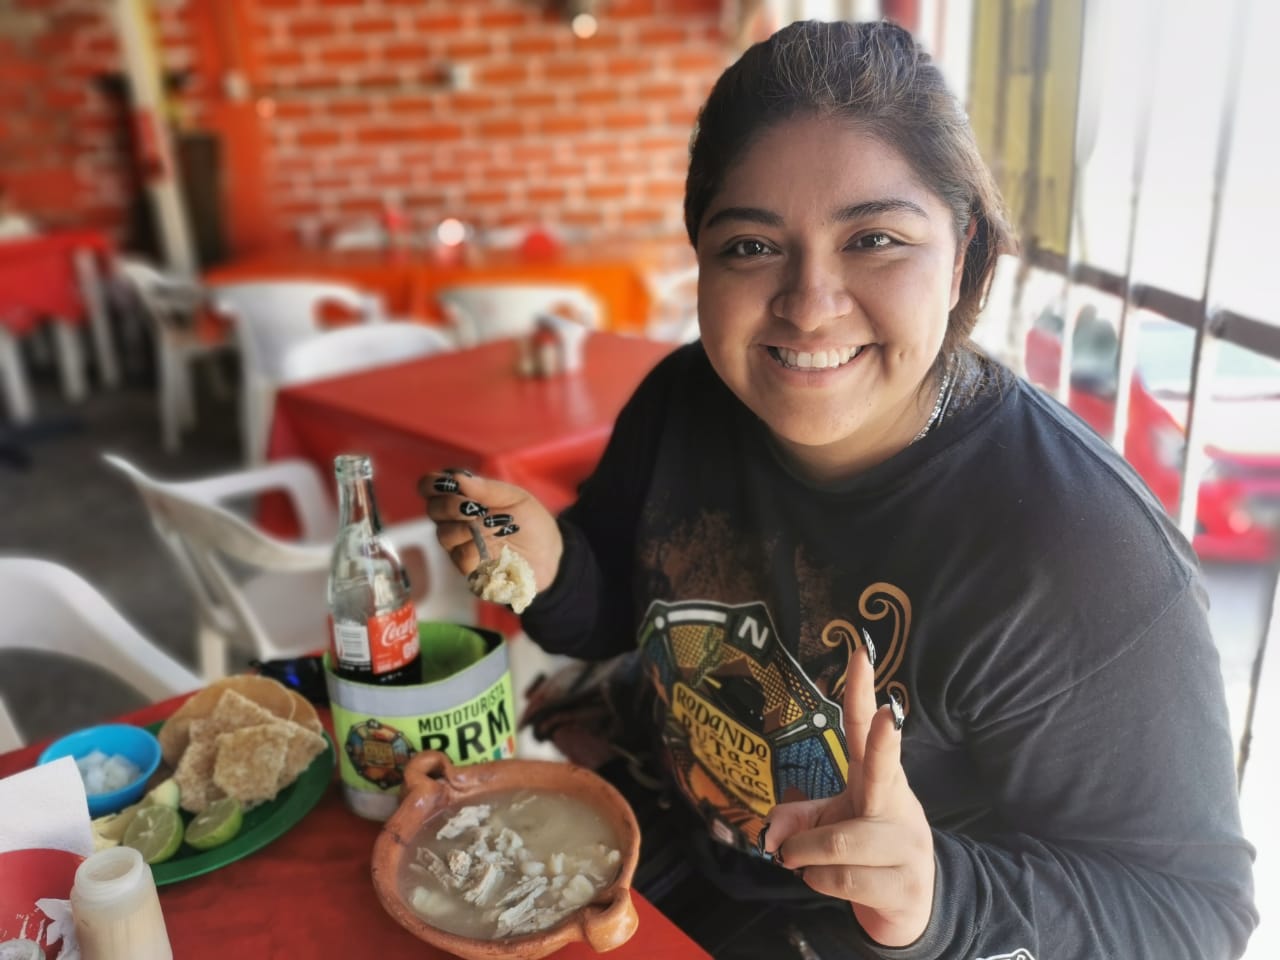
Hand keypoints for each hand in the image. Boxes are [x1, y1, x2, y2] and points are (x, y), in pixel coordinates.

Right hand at [419, 470, 563, 593]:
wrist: (550, 553)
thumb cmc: (529, 521)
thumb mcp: (514, 497)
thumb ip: (486, 489)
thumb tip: (458, 478)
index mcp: (462, 497)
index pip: (430, 487)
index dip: (432, 483)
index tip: (449, 483)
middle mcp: (454, 520)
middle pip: (433, 510)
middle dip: (451, 505)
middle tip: (474, 507)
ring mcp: (460, 545)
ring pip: (445, 534)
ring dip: (467, 527)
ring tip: (493, 525)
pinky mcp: (469, 567)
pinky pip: (461, 556)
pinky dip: (476, 547)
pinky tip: (495, 542)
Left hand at [763, 647, 934, 946]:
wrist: (913, 906)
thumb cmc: (866, 851)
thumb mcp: (829, 825)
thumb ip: (795, 820)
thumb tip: (769, 836)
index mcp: (878, 779)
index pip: (866, 729)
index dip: (861, 692)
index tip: (859, 652)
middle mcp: (897, 804)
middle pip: (883, 769)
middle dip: (882, 742)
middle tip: (885, 715)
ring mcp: (906, 845)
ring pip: (839, 844)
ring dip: (805, 854)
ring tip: (801, 859)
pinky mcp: (905, 885)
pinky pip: (841, 879)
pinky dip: (817, 880)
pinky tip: (822, 879)